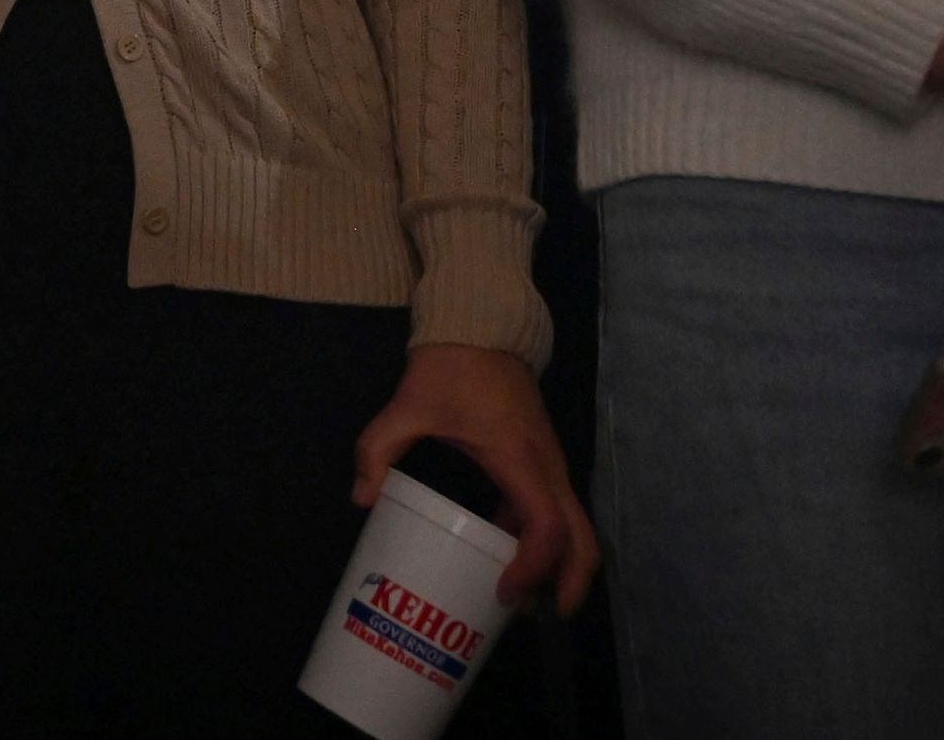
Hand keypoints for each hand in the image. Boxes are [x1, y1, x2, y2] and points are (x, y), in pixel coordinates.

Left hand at [351, 344, 597, 613]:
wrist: (482, 327)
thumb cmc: (450, 367)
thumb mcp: (407, 406)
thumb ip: (378, 449)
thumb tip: (361, 499)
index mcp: (520, 459)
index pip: (547, 527)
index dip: (533, 566)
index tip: (504, 591)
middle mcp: (548, 466)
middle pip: (582, 537)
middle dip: (571, 582)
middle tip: (542, 615)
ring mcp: (550, 462)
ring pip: (575, 525)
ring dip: (561, 565)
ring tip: (524, 598)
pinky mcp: (543, 459)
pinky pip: (556, 508)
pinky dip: (545, 539)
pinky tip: (505, 555)